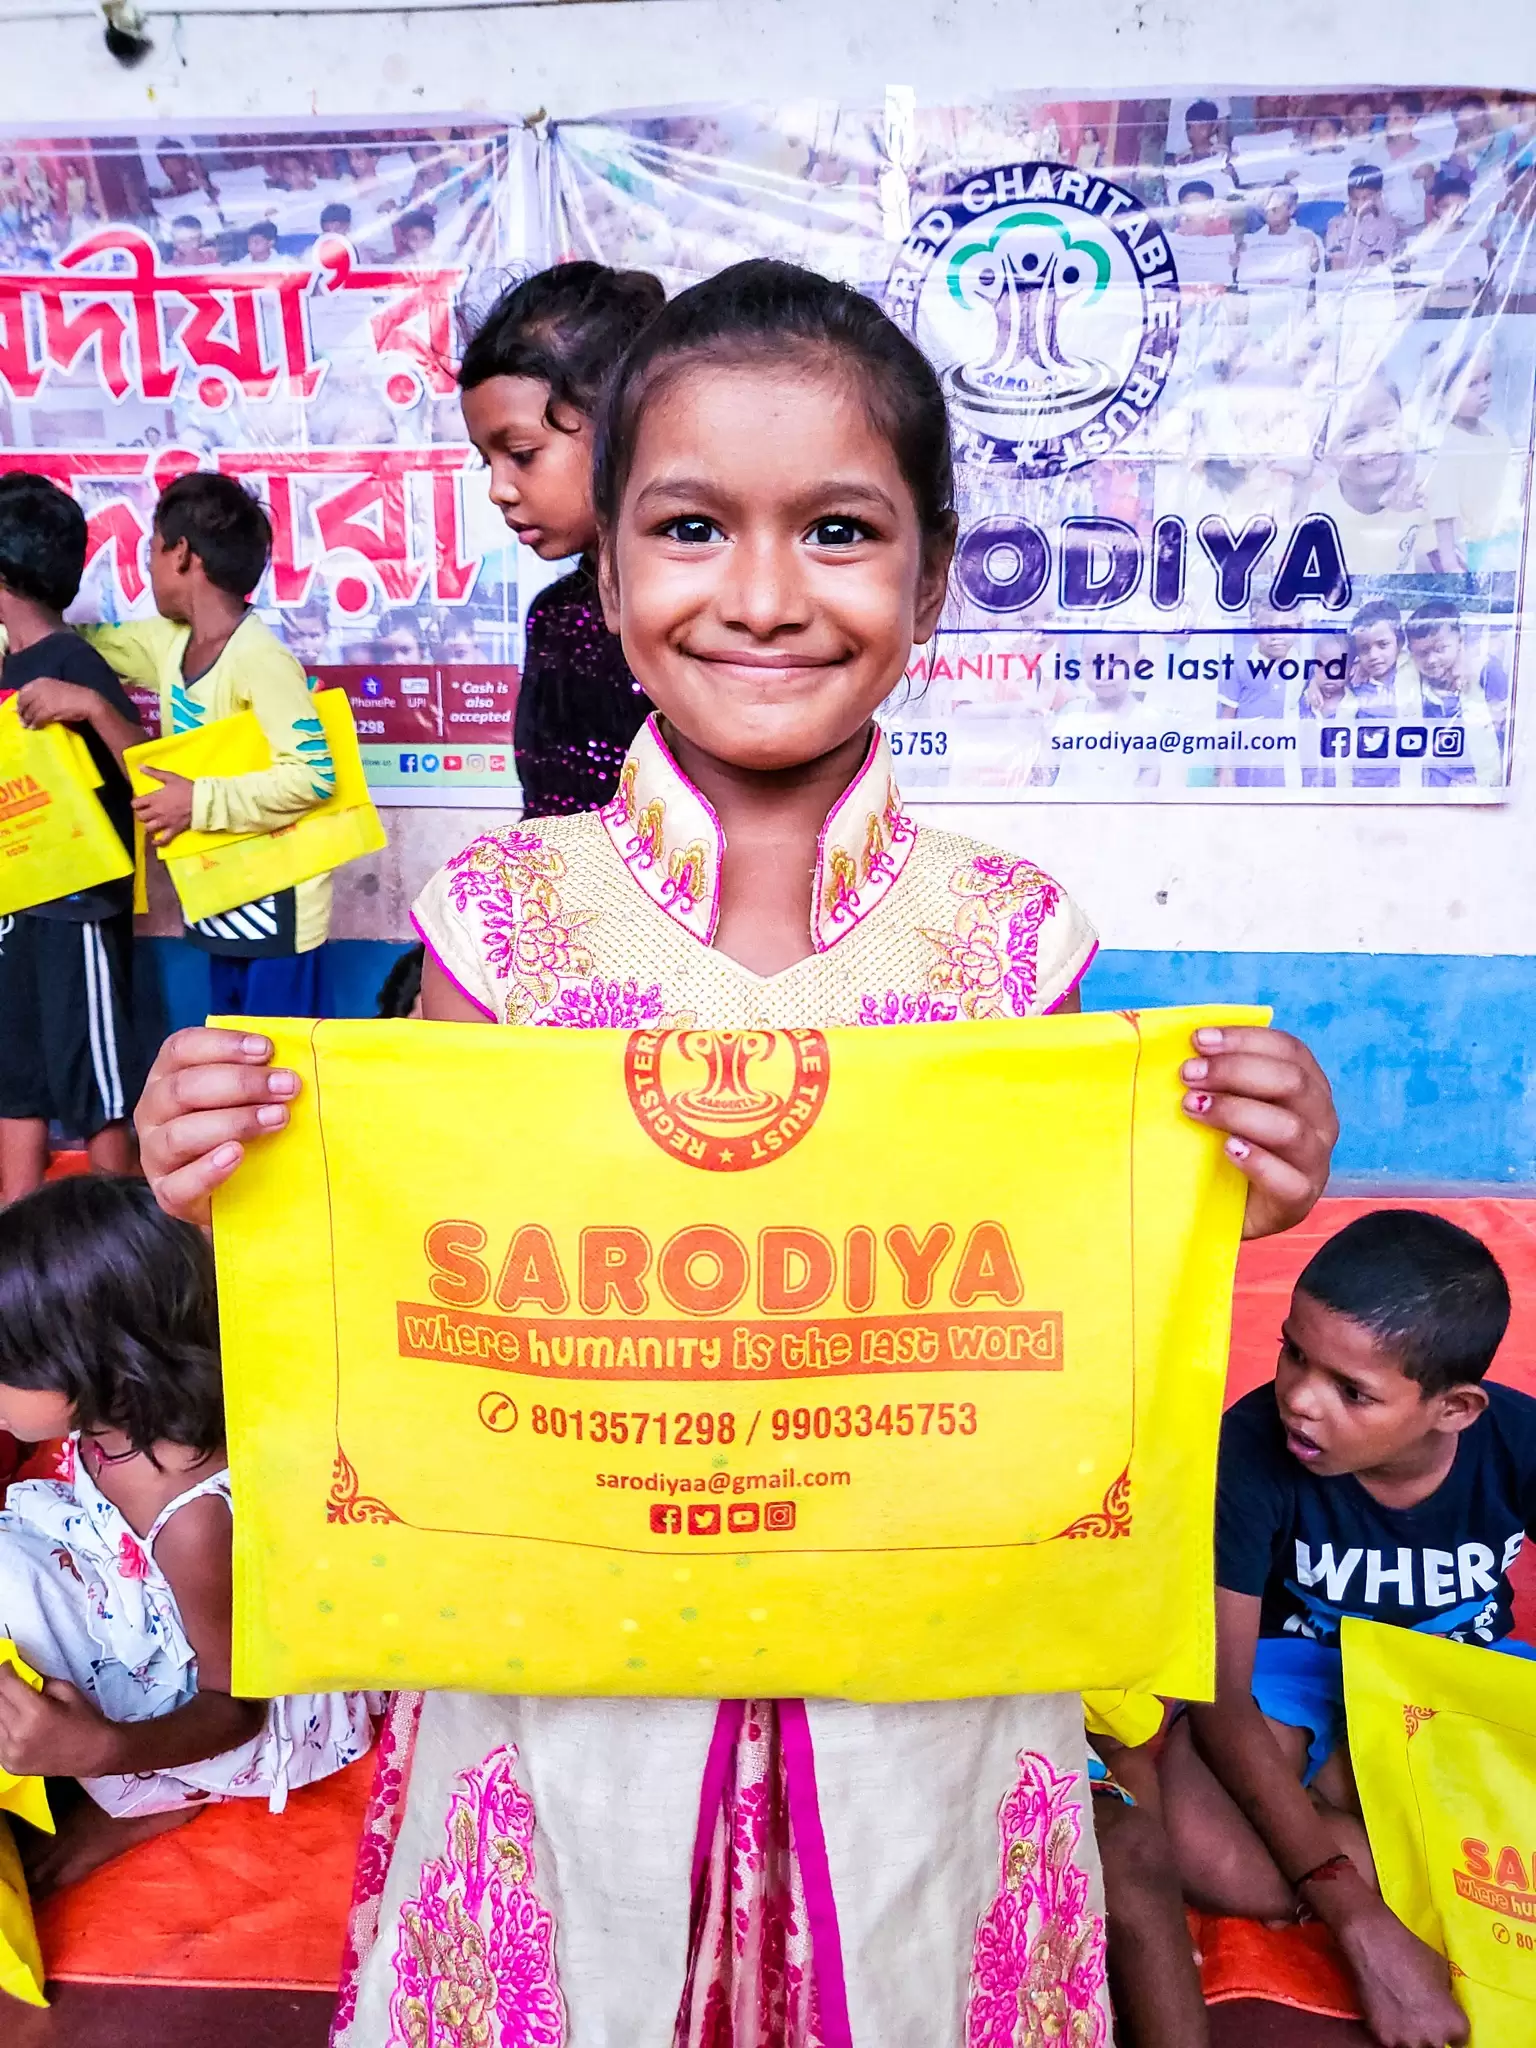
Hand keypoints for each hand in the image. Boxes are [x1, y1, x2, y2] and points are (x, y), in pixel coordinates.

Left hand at [0, 1665, 118, 1778]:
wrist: (94, 1755)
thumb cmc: (84, 1720)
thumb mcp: (67, 1691)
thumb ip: (40, 1681)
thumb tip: (19, 1673)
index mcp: (36, 1712)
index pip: (6, 1684)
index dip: (4, 1671)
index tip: (7, 1667)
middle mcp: (19, 1734)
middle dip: (2, 1689)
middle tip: (10, 1685)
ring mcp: (11, 1753)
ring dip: (2, 1709)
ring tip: (14, 1705)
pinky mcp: (9, 1765)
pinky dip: (3, 1728)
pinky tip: (14, 1724)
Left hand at [15, 676, 98, 728]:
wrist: (87, 701)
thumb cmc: (73, 695)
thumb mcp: (54, 689)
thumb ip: (41, 694)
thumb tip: (28, 703)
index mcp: (41, 681)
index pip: (23, 691)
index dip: (20, 701)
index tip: (20, 708)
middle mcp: (40, 688)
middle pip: (23, 701)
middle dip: (21, 711)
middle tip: (21, 719)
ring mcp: (44, 699)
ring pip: (29, 711)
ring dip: (26, 720)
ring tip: (26, 725)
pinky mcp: (49, 710)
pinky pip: (37, 718)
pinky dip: (34, 724)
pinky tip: (34, 727)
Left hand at [132, 766, 195, 844]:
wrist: (202, 801)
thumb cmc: (186, 788)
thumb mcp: (170, 777)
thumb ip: (154, 773)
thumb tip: (140, 766)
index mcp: (154, 798)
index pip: (136, 804)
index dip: (136, 803)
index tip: (139, 803)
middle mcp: (157, 812)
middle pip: (140, 817)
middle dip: (141, 815)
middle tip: (146, 812)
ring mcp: (165, 822)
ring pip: (148, 828)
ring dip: (148, 826)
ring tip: (151, 823)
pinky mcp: (173, 830)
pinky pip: (162, 839)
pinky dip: (157, 842)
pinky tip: (154, 841)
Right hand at [135, 1026, 299, 1225]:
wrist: (238, 1194)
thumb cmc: (243, 1130)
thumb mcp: (246, 1095)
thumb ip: (259, 1073)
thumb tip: (294, 1054)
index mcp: (167, 1076)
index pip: (182, 1048)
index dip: (224, 1044)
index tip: (267, 1049)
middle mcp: (153, 1110)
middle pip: (184, 1088)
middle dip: (241, 1083)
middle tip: (288, 1086)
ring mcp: (154, 1154)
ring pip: (180, 1133)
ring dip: (234, 1121)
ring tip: (277, 1118)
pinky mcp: (168, 1193)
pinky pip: (181, 1183)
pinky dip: (209, 1169)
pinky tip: (238, 1155)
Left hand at [1181, 1025, 1337, 1239]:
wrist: (1226, 1211)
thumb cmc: (1222, 1148)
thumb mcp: (1223, 1105)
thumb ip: (1216, 1077)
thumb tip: (1182, 1045)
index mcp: (1307, 1086)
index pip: (1288, 1049)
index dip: (1244, 1039)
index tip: (1198, 1040)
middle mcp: (1320, 1119)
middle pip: (1292, 1082)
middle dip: (1235, 1071)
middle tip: (1189, 1074)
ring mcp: (1314, 1160)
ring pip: (1290, 1128)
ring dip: (1237, 1111)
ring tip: (1194, 1108)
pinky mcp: (1300, 1198)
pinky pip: (1287, 1178)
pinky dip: (1256, 1160)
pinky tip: (1226, 1149)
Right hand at [1336, 1895, 1468, 2047]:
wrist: (1374, 1944)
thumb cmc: (1412, 1952)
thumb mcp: (1442, 1972)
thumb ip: (1446, 1996)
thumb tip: (1444, 2003)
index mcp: (1454, 2024)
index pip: (1461, 2039)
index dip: (1450, 2028)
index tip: (1441, 2018)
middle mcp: (1435, 2039)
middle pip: (1437, 2046)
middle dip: (1431, 2033)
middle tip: (1419, 2016)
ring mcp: (1408, 2042)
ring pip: (1413, 2046)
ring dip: (1410, 2035)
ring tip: (1402, 2016)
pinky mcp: (1383, 2039)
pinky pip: (1391, 2041)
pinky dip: (1389, 2030)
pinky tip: (1385, 2013)